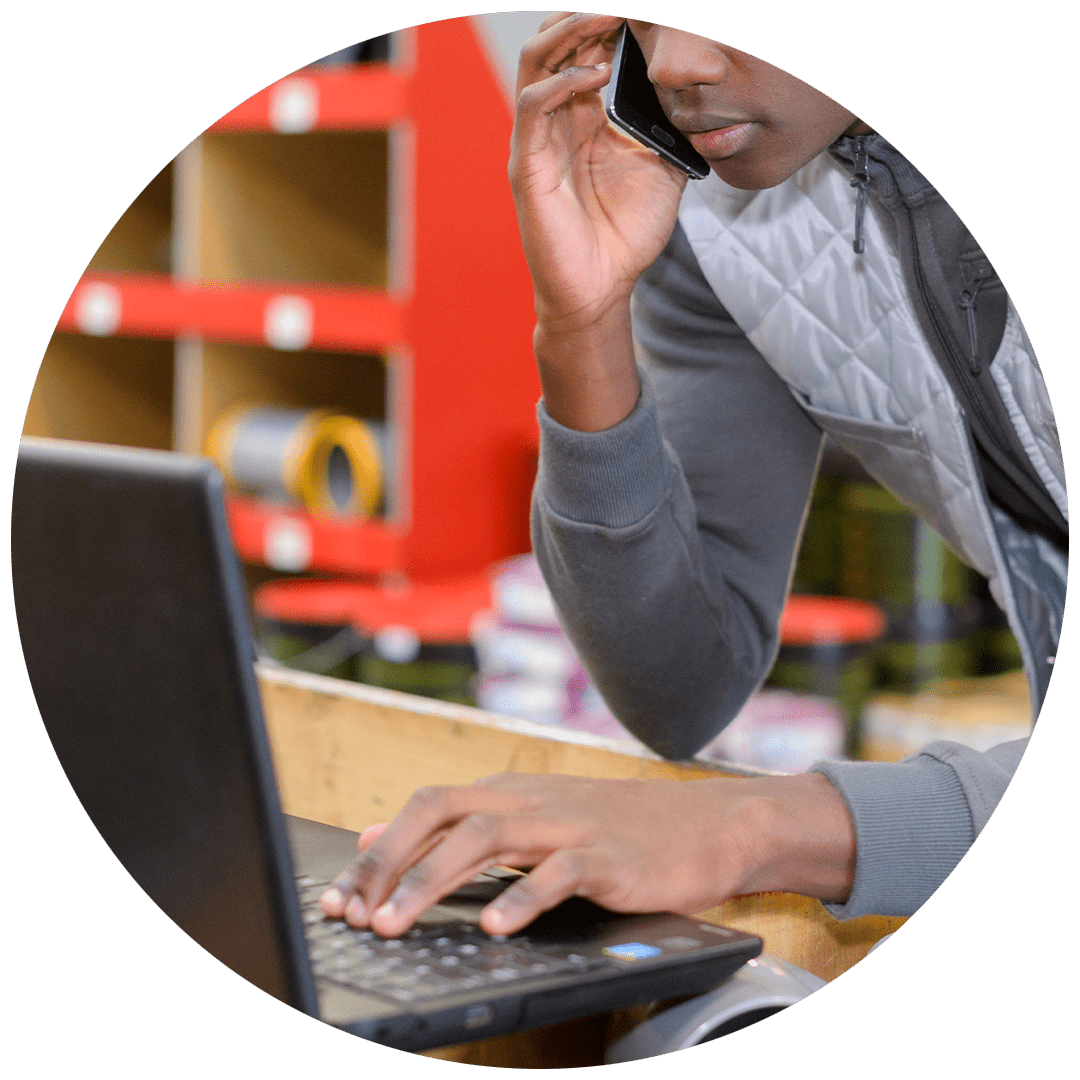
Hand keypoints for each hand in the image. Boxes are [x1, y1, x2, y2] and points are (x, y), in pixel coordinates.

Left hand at [319, 772, 855, 936]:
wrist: (707, 822)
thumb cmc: (615, 829)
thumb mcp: (531, 817)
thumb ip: (458, 826)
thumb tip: (378, 836)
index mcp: (507, 793)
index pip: (425, 809)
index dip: (376, 852)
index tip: (338, 897)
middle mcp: (529, 801)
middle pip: (442, 812)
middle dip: (389, 861)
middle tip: (353, 911)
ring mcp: (567, 825)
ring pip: (485, 837)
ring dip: (432, 880)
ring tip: (396, 923)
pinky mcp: (606, 855)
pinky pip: (558, 874)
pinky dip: (522, 898)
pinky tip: (495, 927)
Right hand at [510, 13, 687, 331]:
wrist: (601, 289)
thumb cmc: (624, 236)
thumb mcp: (662, 169)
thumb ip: (670, 129)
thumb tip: (693, 93)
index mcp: (581, 119)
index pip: (582, 50)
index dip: (605, 24)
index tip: (640, 13)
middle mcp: (554, 122)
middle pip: (554, 44)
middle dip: (585, 16)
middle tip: (622, 7)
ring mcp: (536, 142)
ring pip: (536, 62)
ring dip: (570, 32)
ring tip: (609, 19)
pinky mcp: (527, 166)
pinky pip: (533, 107)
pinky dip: (562, 82)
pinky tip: (597, 74)